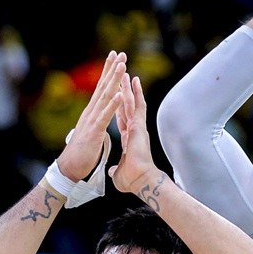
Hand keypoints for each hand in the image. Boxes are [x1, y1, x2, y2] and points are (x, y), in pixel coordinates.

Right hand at [56, 50, 125, 180]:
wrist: (69, 168)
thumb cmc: (81, 153)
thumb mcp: (92, 133)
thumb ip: (96, 124)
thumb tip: (100, 120)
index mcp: (92, 113)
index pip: (101, 89)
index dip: (108, 73)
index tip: (115, 58)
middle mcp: (91, 112)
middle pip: (103, 87)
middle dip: (112, 69)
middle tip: (120, 53)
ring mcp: (92, 120)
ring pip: (105, 97)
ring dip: (114, 81)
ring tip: (122, 66)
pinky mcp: (94, 131)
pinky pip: (105, 116)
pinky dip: (112, 104)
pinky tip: (119, 94)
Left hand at [108, 74, 160, 194]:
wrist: (140, 181)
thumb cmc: (132, 179)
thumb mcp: (118, 173)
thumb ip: (115, 169)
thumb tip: (112, 171)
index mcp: (129, 138)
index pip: (122, 118)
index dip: (119, 107)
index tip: (117, 97)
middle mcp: (134, 130)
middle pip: (127, 106)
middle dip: (124, 91)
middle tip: (121, 77)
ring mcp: (138, 127)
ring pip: (132, 102)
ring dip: (128, 87)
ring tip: (125, 72)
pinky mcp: (139, 126)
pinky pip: (137, 105)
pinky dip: (135, 92)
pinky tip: (133, 81)